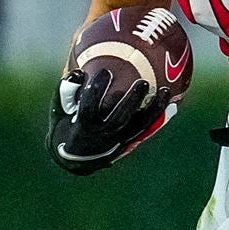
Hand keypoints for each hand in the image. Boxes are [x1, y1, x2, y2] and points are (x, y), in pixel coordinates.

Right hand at [46, 68, 172, 175]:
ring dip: (152, 109)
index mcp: (81, 126)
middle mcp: (101, 135)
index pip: (90, 107)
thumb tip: (79, 72)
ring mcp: (116, 140)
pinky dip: (158, 115)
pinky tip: (169, 100)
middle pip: (119, 118)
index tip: (105, 71)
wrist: (75, 157)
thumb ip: (66, 90)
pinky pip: (145, 128)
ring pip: (137, 125)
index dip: (97, 89)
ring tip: (165, 91)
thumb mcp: (59, 109)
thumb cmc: (66, 124)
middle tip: (143, 82)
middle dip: (131, 101)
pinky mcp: (127, 141)